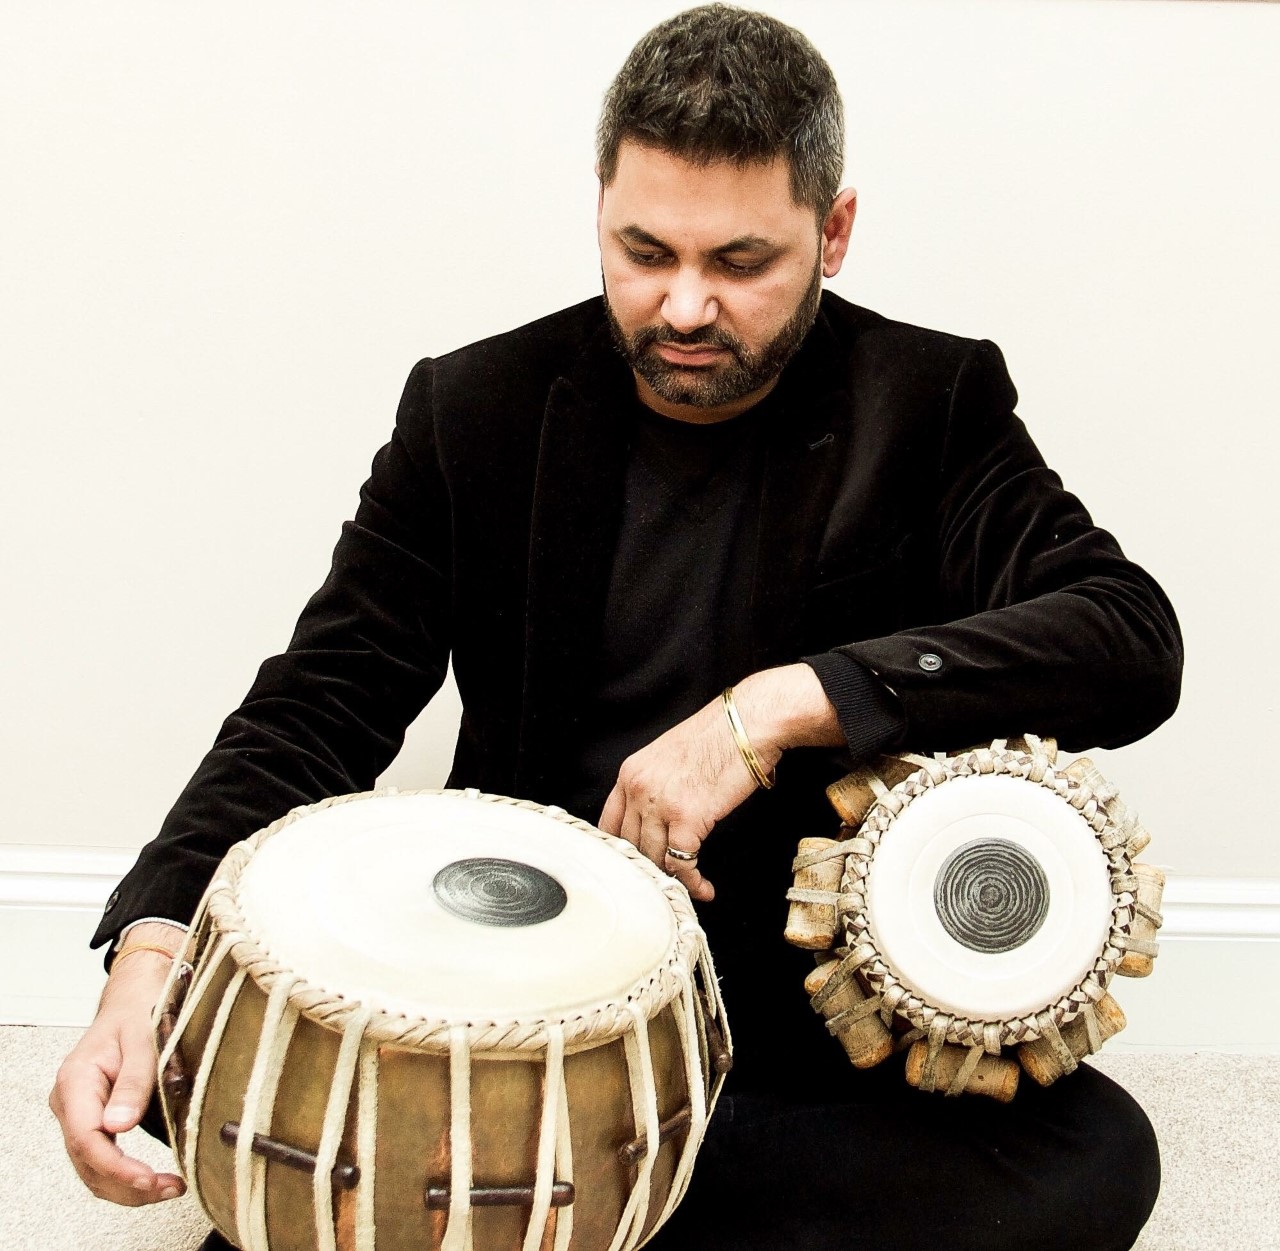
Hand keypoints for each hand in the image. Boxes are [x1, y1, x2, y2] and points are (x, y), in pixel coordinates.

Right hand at [49, 926, 187, 1205]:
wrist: (136, 994)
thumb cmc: (139, 1009)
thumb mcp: (144, 1038)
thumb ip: (134, 1080)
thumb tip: (119, 1126)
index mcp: (76, 1081)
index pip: (86, 1138)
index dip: (116, 1166)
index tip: (148, 1179)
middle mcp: (71, 1101)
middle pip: (88, 1162)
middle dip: (126, 1185)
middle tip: (169, 1189)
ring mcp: (81, 1112)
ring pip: (93, 1167)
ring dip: (127, 1186)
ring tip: (169, 1188)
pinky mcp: (95, 1117)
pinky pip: (102, 1156)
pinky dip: (126, 1174)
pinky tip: (154, 1179)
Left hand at [599, 693, 762, 901]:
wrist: (748, 723)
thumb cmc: (720, 735)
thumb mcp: (670, 756)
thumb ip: (656, 785)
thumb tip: (659, 819)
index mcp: (630, 772)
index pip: (610, 824)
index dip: (622, 850)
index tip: (635, 865)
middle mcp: (638, 788)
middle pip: (631, 845)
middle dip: (649, 867)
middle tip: (666, 882)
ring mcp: (659, 804)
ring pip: (654, 858)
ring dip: (671, 879)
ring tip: (687, 888)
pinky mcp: (687, 818)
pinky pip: (681, 863)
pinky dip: (692, 882)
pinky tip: (703, 888)